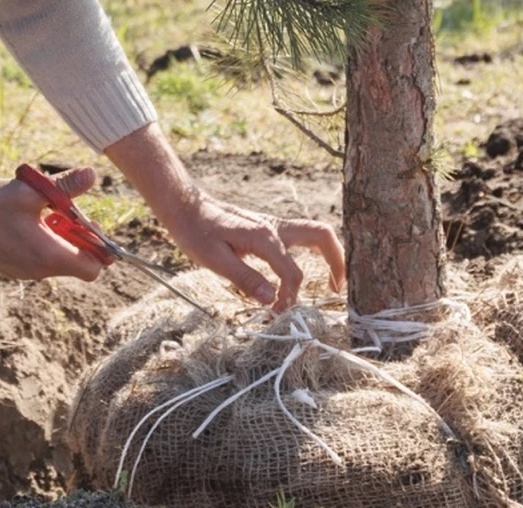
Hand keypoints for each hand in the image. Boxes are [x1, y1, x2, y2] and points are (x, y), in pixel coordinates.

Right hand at [0, 166, 106, 280]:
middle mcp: (38, 272)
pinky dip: (43, 243)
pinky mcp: (11, 268)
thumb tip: (92, 174)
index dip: (100, 248)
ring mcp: (23, 272)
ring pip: (57, 261)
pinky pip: (39, 260)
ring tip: (44, 212)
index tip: (89, 223)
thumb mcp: (33, 191)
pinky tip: (26, 220)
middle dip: (79, 238)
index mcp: (49, 257)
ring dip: (60, 238)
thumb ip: (65, 186)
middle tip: (66, 211)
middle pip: (77, 264)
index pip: (93, 268)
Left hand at [105, 123, 345, 311]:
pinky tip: (300, 272)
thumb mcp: (215, 260)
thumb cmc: (196, 232)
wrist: (184, 207)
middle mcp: (274, 227)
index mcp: (265, 236)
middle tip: (338, 289)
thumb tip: (272, 300)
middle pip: (322, 236)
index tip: (278, 314)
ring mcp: (272, 225)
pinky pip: (299, 238)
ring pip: (314, 233)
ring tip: (331, 282)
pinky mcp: (266, 228)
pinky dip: (311, 253)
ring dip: (328, 254)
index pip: (292, 273)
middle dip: (337, 261)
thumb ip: (245, 279)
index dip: (290, 298)